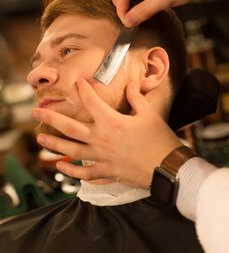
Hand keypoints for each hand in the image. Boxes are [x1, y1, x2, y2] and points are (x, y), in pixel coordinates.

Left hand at [32, 79, 181, 187]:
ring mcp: (101, 157)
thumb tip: (129, 86)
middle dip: (51, 119)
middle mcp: (101, 139)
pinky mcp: (106, 171)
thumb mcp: (148, 114)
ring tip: (40, 140)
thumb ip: (136, 98)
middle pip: (70, 127)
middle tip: (35, 113)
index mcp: (112, 122)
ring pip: (71, 151)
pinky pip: (84, 173)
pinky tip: (61, 167)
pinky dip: (71, 171)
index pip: (92, 102)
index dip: (84, 89)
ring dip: (54, 145)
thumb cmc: (159, 139)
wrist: (166, 166)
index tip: (78, 82)